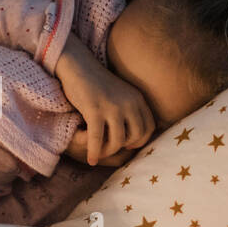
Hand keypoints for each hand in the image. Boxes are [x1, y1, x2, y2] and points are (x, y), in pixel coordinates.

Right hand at [54, 35, 153, 165]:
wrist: (78, 66)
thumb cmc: (96, 82)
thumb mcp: (120, 93)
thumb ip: (129, 108)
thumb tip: (132, 133)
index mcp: (137, 98)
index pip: (149, 127)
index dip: (140, 140)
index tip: (128, 145)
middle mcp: (129, 103)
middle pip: (136, 136)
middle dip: (124, 147)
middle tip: (111, 148)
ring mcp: (113, 107)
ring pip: (118, 141)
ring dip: (108, 152)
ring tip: (99, 154)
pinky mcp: (95, 111)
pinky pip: (98, 139)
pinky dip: (95, 152)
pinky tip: (91, 160)